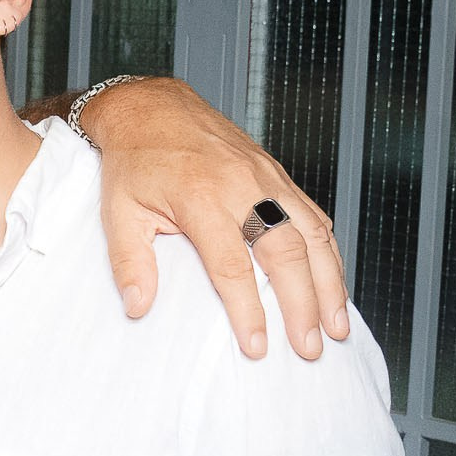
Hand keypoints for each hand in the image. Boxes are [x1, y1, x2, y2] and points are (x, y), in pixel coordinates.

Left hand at [82, 78, 349, 359]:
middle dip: (303, 305)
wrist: (151, 108)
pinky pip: (313, 215)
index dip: (248, 310)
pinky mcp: (277, 173)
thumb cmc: (134, 161)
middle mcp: (243, 187)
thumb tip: (138, 308)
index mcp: (201, 198)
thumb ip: (130, 262)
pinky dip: (328, 251)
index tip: (257, 346)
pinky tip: (333, 281)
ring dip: (330, 283)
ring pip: (313, 234)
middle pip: (286, 254)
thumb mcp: (118, 212)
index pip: (233, 266)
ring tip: (336, 326)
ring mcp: (266, 178)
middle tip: (310, 347)